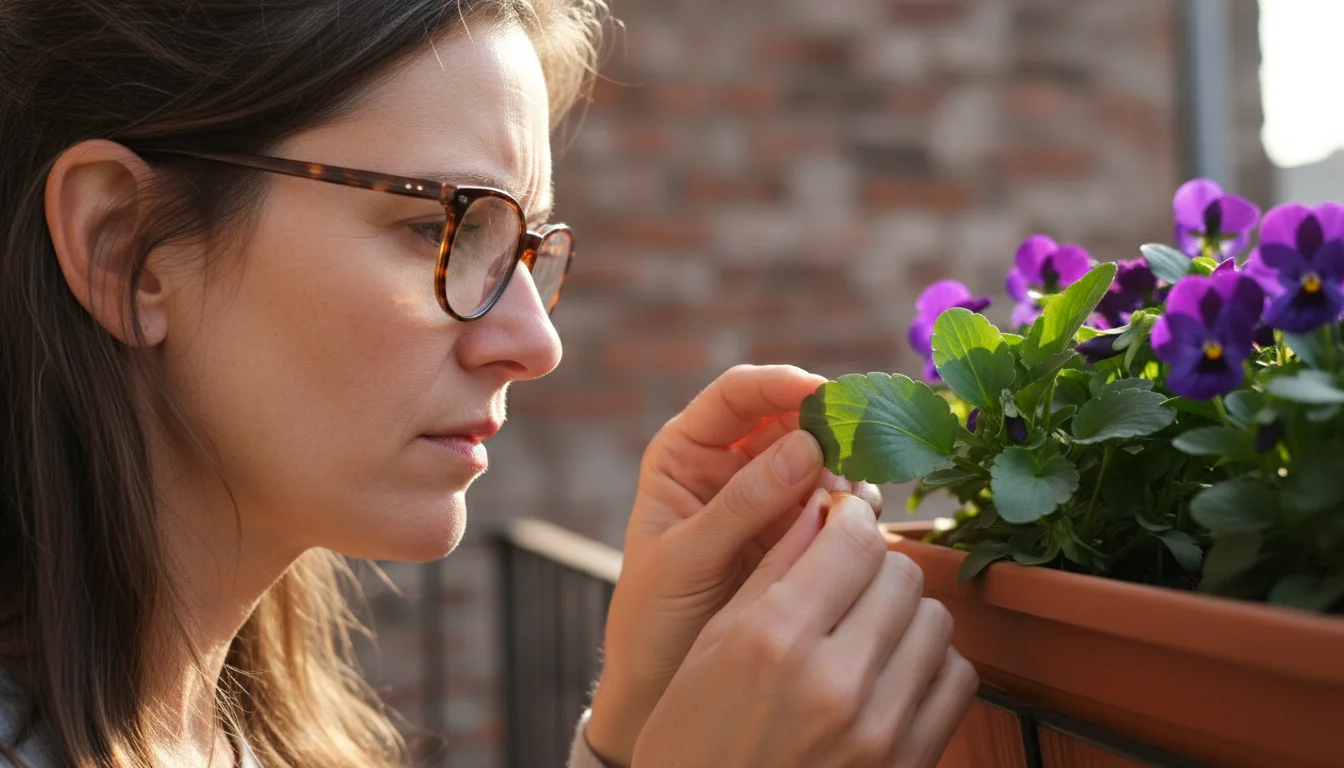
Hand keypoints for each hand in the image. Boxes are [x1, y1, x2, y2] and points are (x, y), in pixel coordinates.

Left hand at [586, 365, 880, 765]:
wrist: (662, 684)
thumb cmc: (652, 617)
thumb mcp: (685, 559)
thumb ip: (741, 505)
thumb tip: (807, 447)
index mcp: (687, 453)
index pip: (738, 394)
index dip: (782, 384)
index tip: (825, 396)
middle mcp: (733, 465)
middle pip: (792, 417)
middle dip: (828, 427)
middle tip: (862, 449)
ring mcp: (772, 498)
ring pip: (824, 459)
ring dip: (848, 470)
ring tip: (855, 503)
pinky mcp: (801, 534)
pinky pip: (838, 505)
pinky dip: (856, 509)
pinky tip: (860, 528)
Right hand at [632, 493, 977, 767]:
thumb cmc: (694, 735)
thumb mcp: (713, 642)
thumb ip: (776, 568)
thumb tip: (823, 506)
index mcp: (776, 639)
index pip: (855, 539)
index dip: (849, 519)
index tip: (839, 523)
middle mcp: (835, 681)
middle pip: (902, 573)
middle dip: (874, 565)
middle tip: (844, 581)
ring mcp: (880, 728)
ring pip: (936, 619)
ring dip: (904, 613)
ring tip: (864, 629)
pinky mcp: (909, 762)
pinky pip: (957, 678)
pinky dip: (930, 664)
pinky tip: (889, 671)